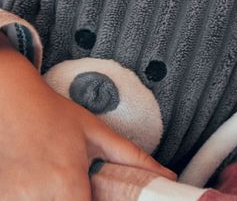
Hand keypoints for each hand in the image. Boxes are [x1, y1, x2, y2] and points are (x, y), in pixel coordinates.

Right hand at [0, 42, 175, 198]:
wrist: (12, 101)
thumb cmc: (52, 114)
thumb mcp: (98, 133)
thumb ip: (133, 158)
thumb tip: (165, 175)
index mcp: (65, 183)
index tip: (96, 196)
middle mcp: (36, 196)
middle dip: (78, 200)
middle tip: (82, 187)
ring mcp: (13, 197)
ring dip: (57, 198)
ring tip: (60, 182)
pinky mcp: (2, 195)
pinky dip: (38, 197)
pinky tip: (41, 184)